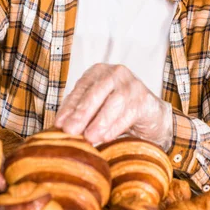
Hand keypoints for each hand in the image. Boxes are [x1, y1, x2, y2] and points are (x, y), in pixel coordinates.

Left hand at [55, 63, 172, 148]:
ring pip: (113, 102)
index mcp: (98, 72)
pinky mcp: (145, 99)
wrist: (150, 116)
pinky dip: (116, 126)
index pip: (81, 88)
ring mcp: (132, 84)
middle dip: (82, 114)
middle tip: (70, 131)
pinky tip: (106, 137)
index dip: (69, 107)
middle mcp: (115, 73)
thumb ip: (79, 111)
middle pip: (96, 93)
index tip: (59, 124)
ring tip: (88, 137)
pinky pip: (129, 113)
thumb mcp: (96, 107)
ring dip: (99, 122)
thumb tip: (60, 125)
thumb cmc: (117, 111)